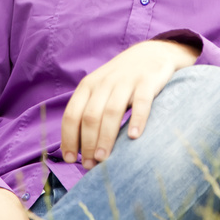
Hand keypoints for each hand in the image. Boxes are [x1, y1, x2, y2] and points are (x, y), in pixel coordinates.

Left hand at [60, 40, 198, 169]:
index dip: (69, 138)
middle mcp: (104, 83)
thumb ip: (89, 112)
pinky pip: (141, 102)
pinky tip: (134, 136)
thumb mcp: (100, 90)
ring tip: (104, 159)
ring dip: (106, 137)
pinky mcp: (147, 81)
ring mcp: (126, 81)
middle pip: (90, 116)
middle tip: (90, 165)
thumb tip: (78, 150)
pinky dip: (137, 119)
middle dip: (87, 143)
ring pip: (111, 111)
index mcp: (88, 86)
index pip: (72, 114)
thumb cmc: (121, 81)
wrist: (150, 53)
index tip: (70, 159)